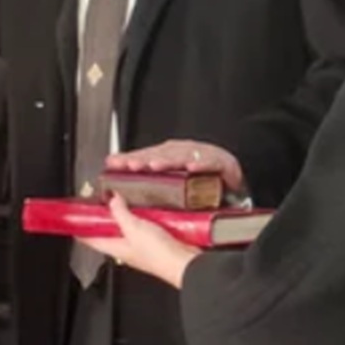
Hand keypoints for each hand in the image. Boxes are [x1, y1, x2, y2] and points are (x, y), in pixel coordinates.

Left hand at [80, 195, 201, 287]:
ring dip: (124, 213)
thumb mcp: (134, 228)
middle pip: (108, 230)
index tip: (74, 215)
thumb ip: (120, 213)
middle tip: (100, 198)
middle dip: (103, 215)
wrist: (185, 263)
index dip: (80, 227)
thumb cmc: (159, 255)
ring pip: (126, 226)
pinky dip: (142, 215)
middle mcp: (125, 246)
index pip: (89, 238)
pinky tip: (145, 205)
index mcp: (114, 246)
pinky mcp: (155, 240)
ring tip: (122, 197)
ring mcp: (140, 243)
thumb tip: (111, 199)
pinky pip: (144, 225)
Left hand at [106, 140, 245, 193]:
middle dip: (143, 159)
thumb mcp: (169, 187)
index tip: (112, 163)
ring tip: (154, 166)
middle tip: (131, 165)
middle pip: (159, 154)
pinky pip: (211, 162)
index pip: (143, 156)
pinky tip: (192, 168)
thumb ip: (143, 183)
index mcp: (167, 158)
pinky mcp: (221, 163)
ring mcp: (201, 156)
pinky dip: (202, 164)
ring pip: (181, 156)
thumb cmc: (199, 187)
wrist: (232, 190)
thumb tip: (114, 183)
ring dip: (167, 160)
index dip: (128, 159)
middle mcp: (182, 154)